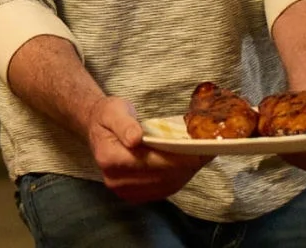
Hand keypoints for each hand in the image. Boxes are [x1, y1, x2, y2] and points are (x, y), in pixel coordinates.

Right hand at [85, 96, 211, 202]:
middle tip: (208, 149)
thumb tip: (135, 139)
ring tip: (203, 156)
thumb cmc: (108, 116)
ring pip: (165, 186)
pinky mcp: (135, 195)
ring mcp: (125, 191)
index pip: (150, 161)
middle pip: (160, 176)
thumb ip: (124, 124)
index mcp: (109, 158)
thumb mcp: (113, 111)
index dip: (176, 155)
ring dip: (186, 172)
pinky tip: (190, 164)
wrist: (98, 129)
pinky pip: (163, 190)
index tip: (197, 146)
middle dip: (186, 164)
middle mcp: (116, 180)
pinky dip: (179, 178)